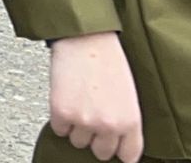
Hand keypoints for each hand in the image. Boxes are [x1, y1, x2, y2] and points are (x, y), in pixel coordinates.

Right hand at [49, 33, 143, 161]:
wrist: (86, 39)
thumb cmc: (109, 60)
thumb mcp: (128, 95)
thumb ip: (124, 121)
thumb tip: (116, 140)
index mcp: (131, 121)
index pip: (128, 155)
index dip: (119, 150)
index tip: (114, 146)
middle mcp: (109, 125)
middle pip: (101, 152)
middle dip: (96, 138)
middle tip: (94, 118)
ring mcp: (84, 121)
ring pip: (78, 141)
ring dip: (77, 127)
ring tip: (80, 104)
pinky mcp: (61, 113)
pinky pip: (60, 130)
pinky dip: (61, 119)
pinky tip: (68, 100)